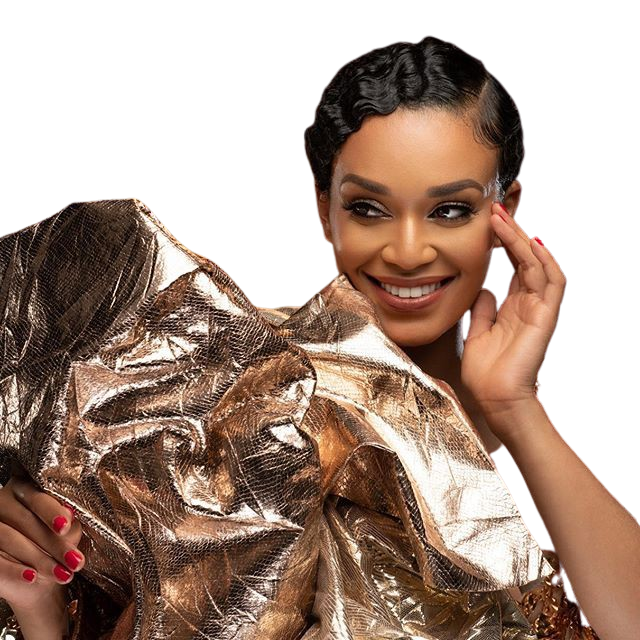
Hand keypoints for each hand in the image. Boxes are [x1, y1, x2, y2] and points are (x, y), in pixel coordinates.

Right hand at [0, 475, 83, 614]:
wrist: (35, 573)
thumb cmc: (54, 542)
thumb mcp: (65, 530)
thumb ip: (68, 522)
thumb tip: (70, 516)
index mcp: (25, 488)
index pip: (38, 498)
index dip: (52, 512)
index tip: (66, 526)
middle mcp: (3, 503)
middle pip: (25, 521)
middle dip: (54, 543)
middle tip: (75, 561)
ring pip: (10, 540)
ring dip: (40, 560)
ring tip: (63, 575)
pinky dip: (13, 571)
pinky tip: (31, 577)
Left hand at [461, 203, 566, 434]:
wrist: (495, 398)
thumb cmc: (486, 372)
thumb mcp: (479, 332)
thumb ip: (484, 309)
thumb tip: (484, 288)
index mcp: (514, 307)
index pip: (513, 266)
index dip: (503, 243)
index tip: (488, 222)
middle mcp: (529, 303)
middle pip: (525, 259)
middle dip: (511, 233)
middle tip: (495, 210)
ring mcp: (540, 308)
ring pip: (538, 264)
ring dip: (522, 239)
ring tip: (503, 218)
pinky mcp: (546, 316)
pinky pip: (553, 282)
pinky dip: (545, 260)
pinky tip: (531, 242)